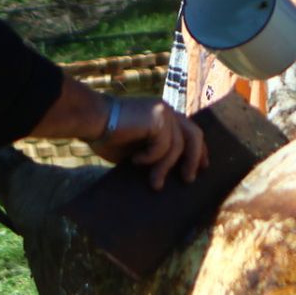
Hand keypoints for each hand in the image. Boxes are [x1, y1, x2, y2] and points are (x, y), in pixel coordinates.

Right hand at [88, 96, 208, 188]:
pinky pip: (163, 145)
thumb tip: (168, 177)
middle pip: (195, 135)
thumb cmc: (109, 136)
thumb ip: (155, 155)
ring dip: (165, 168)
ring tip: (155, 184)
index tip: (202, 168)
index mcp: (165, 117)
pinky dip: (150, 158)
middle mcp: (168, 111)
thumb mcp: (138, 150)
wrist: (93, 120)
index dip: (199, 151)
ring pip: (177, 145)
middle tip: (188, 179)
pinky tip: (135, 160)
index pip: (191, 132)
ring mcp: (163, 111)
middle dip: (194, 159)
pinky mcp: (157, 116)